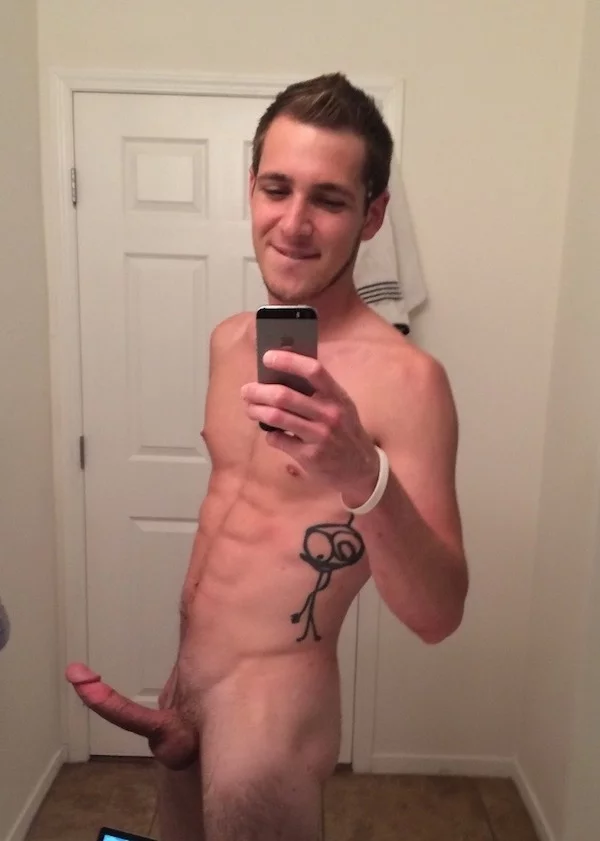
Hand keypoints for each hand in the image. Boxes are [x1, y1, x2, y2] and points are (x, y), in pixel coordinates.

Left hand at [241, 350, 379, 501]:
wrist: (361, 469)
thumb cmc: (345, 431)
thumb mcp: (342, 406)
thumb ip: (319, 392)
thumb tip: (283, 373)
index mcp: (337, 396)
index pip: (313, 371)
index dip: (288, 361)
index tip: (268, 358)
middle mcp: (329, 415)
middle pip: (284, 396)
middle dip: (258, 391)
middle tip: (246, 390)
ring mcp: (319, 436)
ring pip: (276, 417)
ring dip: (256, 410)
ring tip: (250, 408)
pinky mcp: (309, 456)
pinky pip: (278, 440)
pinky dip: (269, 434)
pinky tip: (271, 433)